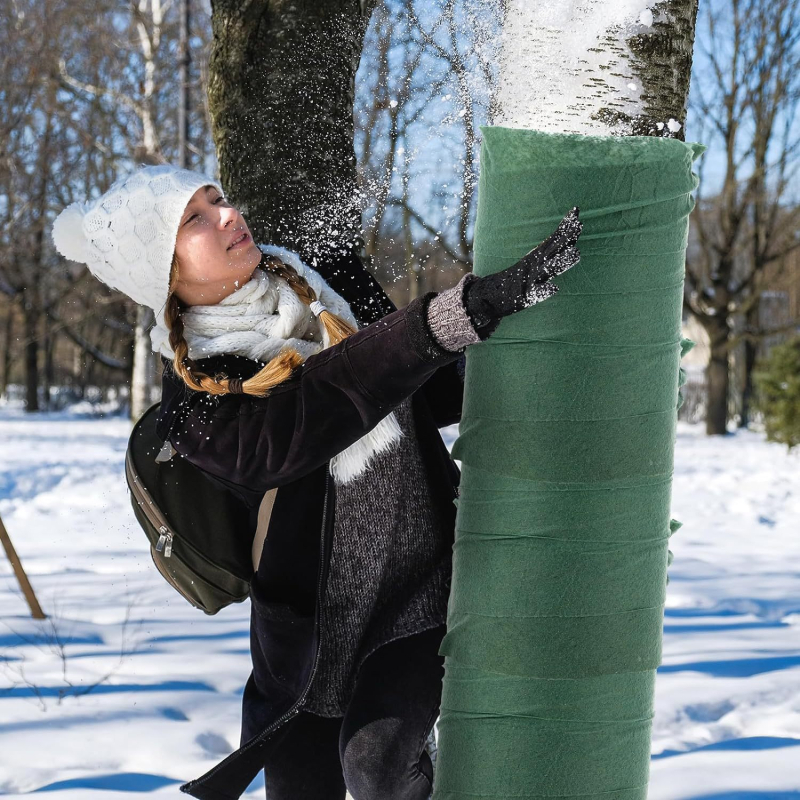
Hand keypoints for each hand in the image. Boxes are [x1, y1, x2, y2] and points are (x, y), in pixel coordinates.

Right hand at [463, 207, 581, 333]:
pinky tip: (554, 288)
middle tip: (579, 225)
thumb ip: (549, 256)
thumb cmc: (515, 281)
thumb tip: (571, 245)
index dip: (565, 227)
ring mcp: (529, 281)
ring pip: (548, 270)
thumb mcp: (532, 264)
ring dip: (561, 262)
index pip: (553, 239)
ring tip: (576, 253)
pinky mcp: (524, 297)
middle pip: (552, 250)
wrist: (487, 297)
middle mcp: (533, 266)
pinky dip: (544, 291)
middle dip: (566, 238)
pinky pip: (535, 294)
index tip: (576, 211)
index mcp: (535, 257)